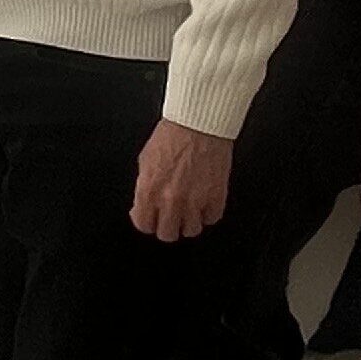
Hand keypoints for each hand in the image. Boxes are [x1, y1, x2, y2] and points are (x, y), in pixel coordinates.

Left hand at [131, 120, 233, 241]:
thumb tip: (144, 203)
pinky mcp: (216, 197)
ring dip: (189, 221)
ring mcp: (195, 201)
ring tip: (188, 209)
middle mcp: (171, 200)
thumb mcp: (145, 161)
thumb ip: (145, 187)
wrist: (198, 124)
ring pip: (191, 231)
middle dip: (167, 226)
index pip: (144, 225)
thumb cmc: (172, 136)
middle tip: (170, 216)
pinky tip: (204, 202)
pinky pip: (212, 218)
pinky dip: (208, 212)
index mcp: (149, 191)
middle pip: (168, 234)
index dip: (147, 222)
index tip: (151, 218)